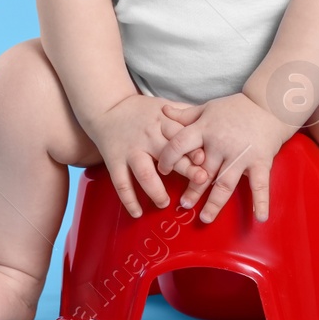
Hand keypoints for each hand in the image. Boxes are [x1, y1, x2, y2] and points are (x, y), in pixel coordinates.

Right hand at [88, 95, 210, 218]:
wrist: (107, 108)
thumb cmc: (142, 111)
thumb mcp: (164, 107)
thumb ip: (185, 115)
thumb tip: (211, 122)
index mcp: (161, 123)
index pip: (180, 136)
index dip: (193, 148)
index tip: (205, 160)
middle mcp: (146, 137)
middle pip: (167, 154)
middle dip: (184, 168)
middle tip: (200, 182)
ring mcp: (130, 151)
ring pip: (143, 173)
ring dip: (155, 190)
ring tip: (164, 203)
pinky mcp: (114, 161)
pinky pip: (121, 183)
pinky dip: (129, 200)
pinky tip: (137, 213)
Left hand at [158, 93, 293, 222]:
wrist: (268, 104)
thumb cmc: (235, 108)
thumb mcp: (207, 108)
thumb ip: (185, 115)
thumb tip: (163, 111)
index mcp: (205, 129)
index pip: (180, 144)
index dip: (169, 158)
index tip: (163, 171)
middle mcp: (221, 143)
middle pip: (202, 171)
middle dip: (192, 190)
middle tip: (183, 206)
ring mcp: (241, 154)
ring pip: (224, 183)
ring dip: (214, 203)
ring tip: (205, 218)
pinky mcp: (261, 161)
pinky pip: (260, 184)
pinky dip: (261, 201)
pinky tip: (260, 217)